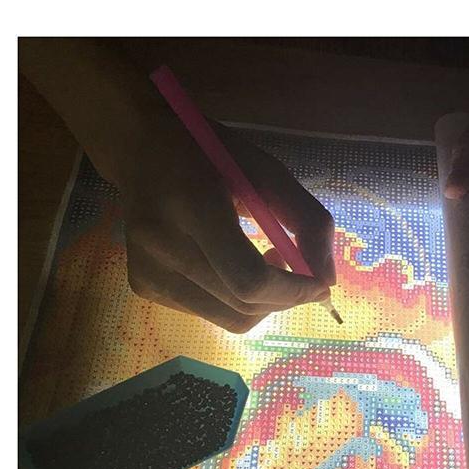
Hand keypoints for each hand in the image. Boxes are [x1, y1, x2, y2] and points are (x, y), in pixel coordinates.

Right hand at [119, 115, 334, 332]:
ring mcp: (147, 271)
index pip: (249, 279)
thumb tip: (327, 283)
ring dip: (264, 302)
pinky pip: (211, 314)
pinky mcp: (143, 287)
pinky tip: (231, 265)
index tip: (318, 284)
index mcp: (192, 205)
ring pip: (231, 319)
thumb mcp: (269, 172)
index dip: (293, 291)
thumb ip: (309, 221)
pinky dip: (237, 300)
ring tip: (263, 263)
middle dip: (286, 297)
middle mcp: (161, 245)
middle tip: (294, 266)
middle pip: (244, 304)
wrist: (141, 149)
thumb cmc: (212, 156)